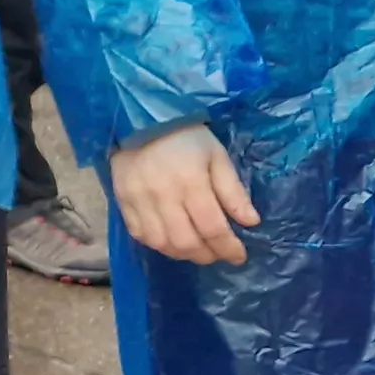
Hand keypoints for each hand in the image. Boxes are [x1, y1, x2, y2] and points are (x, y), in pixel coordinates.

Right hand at [110, 122, 258, 263]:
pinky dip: (159, 245)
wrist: (139, 118)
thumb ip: (232, 190)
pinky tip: (171, 240)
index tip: (239, 255)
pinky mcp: (123, 202)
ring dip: (183, 253)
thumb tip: (251, 222)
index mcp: (191, 182)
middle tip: (219, 253)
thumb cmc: (186, 136)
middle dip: (208, 255)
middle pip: (186, 242)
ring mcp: (139, 201)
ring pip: (162, 244)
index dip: (228, 248)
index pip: (212, 228)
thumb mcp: (216, 155)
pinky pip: (140, 235)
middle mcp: (163, 196)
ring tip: (197, 249)